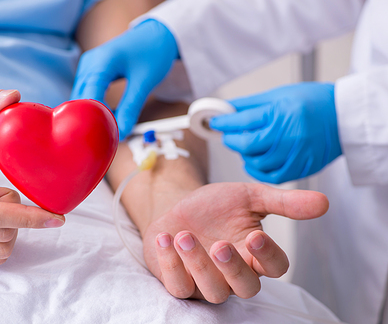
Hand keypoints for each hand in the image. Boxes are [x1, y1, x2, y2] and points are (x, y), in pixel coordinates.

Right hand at [71, 19, 178, 138]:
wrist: (157, 33)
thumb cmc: (153, 51)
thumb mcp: (144, 82)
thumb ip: (132, 107)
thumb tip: (122, 132)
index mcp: (101, 62)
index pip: (89, 96)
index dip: (95, 118)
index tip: (104, 135)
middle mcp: (89, 63)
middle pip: (81, 98)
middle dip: (91, 118)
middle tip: (105, 137)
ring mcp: (88, 66)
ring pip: (82, 97)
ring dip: (92, 113)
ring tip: (106, 129)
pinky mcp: (92, 70)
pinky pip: (87, 92)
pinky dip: (95, 105)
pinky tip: (106, 116)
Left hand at [142, 182, 327, 302]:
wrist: (176, 206)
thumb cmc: (214, 206)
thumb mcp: (247, 197)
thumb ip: (282, 202)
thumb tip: (324, 201)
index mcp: (254, 255)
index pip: (275, 268)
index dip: (269, 256)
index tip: (257, 235)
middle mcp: (233, 274)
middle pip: (246, 288)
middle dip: (233, 269)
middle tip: (221, 245)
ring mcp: (206, 282)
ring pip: (212, 291)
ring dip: (199, 266)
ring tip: (184, 237)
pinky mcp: (179, 282)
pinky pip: (179, 286)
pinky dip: (171, 265)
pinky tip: (165, 238)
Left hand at [210, 82, 341, 183]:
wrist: (344, 117)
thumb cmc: (313, 101)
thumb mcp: (279, 94)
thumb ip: (250, 104)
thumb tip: (226, 108)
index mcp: (282, 113)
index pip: (243, 121)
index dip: (224, 123)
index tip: (215, 123)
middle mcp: (289, 135)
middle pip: (248, 145)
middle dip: (232, 140)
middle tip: (228, 136)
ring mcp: (296, 154)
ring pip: (258, 163)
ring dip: (245, 156)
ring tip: (245, 147)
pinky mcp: (302, 167)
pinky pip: (273, 176)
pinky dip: (259, 171)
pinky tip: (255, 162)